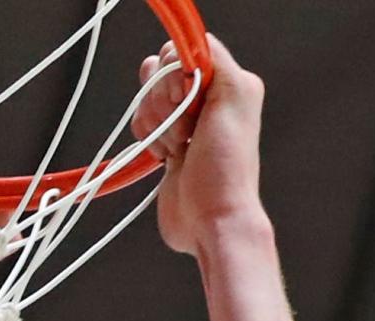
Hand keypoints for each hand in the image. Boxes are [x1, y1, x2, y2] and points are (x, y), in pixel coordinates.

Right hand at [131, 35, 264, 256]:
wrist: (211, 220)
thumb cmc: (225, 168)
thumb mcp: (232, 96)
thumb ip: (213, 57)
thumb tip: (189, 46)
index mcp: (227, 80)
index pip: (183, 50)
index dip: (176, 74)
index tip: (187, 102)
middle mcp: (206, 96)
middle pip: (160, 71)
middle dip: (164, 102)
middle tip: (187, 131)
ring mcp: (184, 120)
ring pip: (147, 97)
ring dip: (156, 124)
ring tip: (178, 148)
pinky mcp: (166, 142)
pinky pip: (142, 121)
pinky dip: (148, 137)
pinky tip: (166, 156)